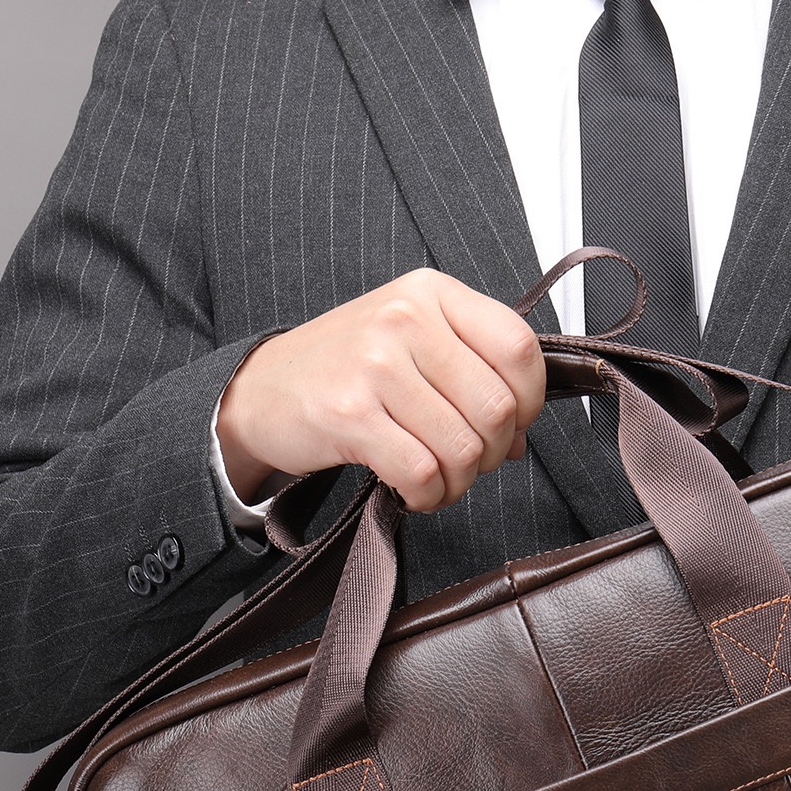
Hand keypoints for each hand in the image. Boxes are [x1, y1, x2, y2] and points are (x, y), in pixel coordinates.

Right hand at [215, 269, 546, 511]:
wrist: (260, 390)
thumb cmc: (345, 371)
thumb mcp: (412, 345)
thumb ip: (472, 374)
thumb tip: (521, 437)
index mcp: (431, 294)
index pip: (519, 348)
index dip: (529, 401)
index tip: (512, 424)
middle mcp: (405, 319)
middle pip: (497, 408)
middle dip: (492, 453)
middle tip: (467, 462)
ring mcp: (376, 364)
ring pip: (463, 447)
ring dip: (458, 482)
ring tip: (437, 479)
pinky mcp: (350, 414)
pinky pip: (422, 472)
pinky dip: (427, 496)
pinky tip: (413, 490)